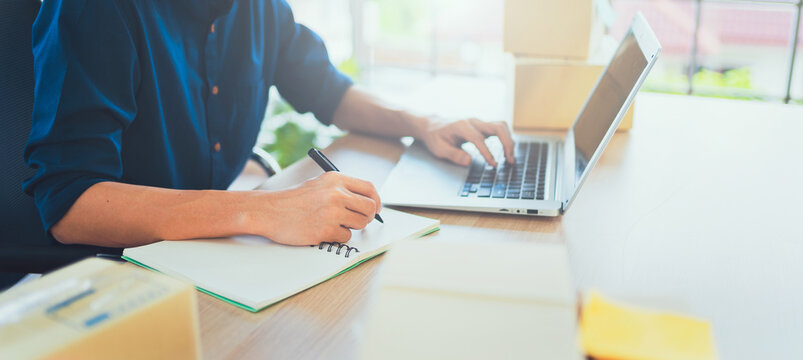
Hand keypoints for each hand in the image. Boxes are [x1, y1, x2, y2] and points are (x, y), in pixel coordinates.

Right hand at [252, 172, 380, 245]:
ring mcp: (331, 213)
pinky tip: (321, 230)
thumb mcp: (319, 184)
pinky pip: (345, 237)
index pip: (369, 188)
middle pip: (370, 208)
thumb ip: (342, 189)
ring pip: (360, 224)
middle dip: (367, 217)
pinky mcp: (325, 230)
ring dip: (350, 227)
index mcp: (336, 179)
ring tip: (332, 223)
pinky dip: (337, 237)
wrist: (269, 211)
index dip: (376, 201)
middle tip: (357, 221)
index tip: (375, 209)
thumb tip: (368, 202)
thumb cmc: (293, 200)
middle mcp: (336, 194)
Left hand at [418, 117, 514, 166]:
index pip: (478, 138)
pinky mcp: (483, 126)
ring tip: (510, 158)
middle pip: (497, 127)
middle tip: (510, 160)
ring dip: (509, 141)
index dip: (487, 152)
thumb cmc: (436, 137)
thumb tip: (469, 161)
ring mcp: (479, 122)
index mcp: (461, 126)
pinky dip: (506, 139)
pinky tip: (506, 152)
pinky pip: (499, 129)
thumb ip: (453, 155)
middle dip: (506, 143)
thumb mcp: (438, 149)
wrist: (433, 125)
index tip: (494, 164)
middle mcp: (473, 122)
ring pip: (501, 126)